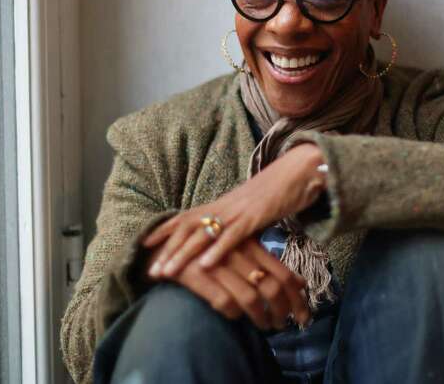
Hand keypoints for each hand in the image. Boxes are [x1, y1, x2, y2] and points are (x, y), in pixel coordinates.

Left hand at [143, 143, 324, 276]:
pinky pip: (232, 236)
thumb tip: (230, 241)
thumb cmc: (278, 192)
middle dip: (168, 250)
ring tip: (167, 272)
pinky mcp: (254, 217)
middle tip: (152, 271)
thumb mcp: (252, 211)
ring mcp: (237, 211)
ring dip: (183, 254)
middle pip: (188, 228)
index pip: (186, 217)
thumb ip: (239, 225)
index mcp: (222, 204)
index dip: (164, 230)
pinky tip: (204, 266)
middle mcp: (224, 206)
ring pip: (203, 234)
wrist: (299, 171)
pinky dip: (217, 251)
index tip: (144, 245)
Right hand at [147, 237, 311, 328]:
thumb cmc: (210, 246)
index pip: (282, 274)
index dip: (297, 298)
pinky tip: (235, 318)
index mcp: (250, 244)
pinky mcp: (196, 275)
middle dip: (283, 311)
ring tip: (266, 326)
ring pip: (250, 298)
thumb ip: (266, 262)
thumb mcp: (241, 246)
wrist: (166, 240)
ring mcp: (217, 264)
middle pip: (271, 288)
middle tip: (285, 324)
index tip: (304, 314)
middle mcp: (237, 253)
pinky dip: (233, 314)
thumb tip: (299, 284)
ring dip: (262, 318)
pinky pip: (223, 302)